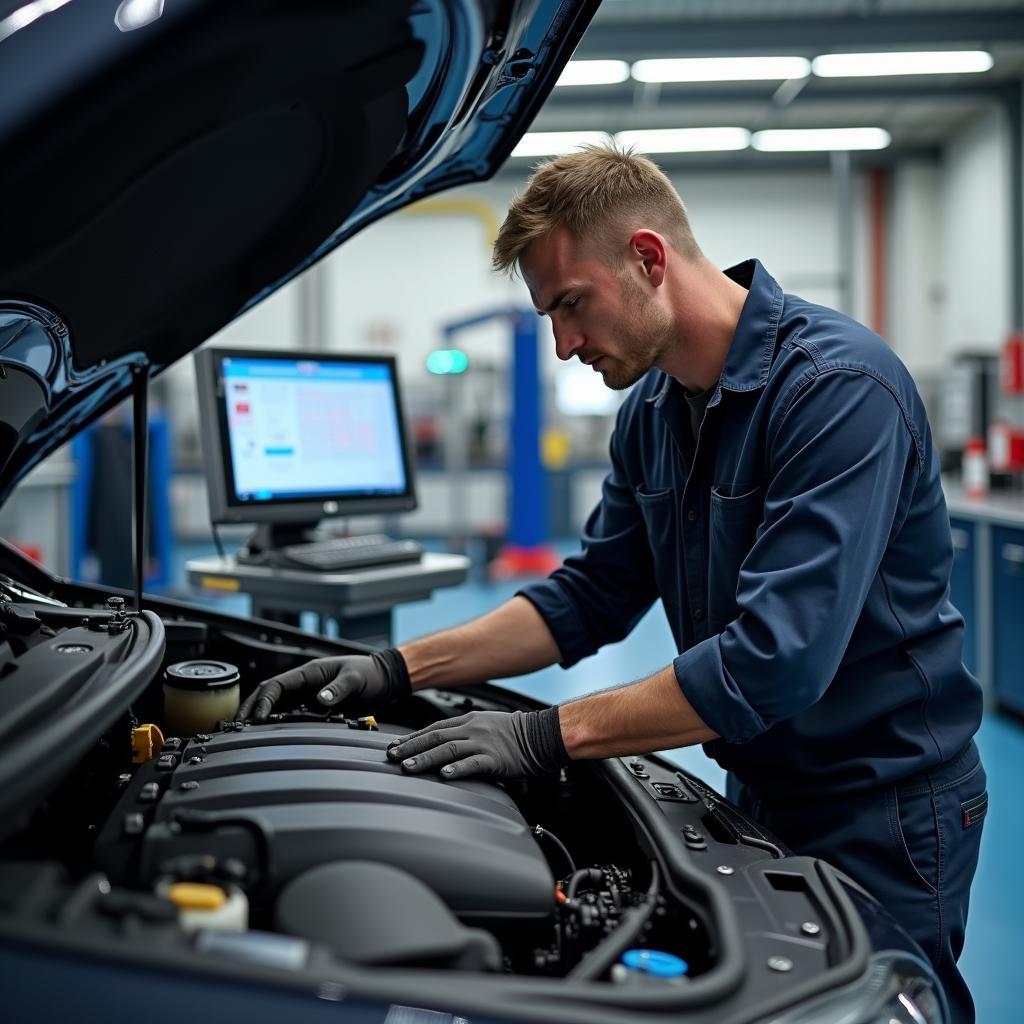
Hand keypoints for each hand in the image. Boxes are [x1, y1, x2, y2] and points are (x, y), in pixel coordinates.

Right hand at [237, 648, 409, 721]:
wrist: (383, 678)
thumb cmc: (369, 673)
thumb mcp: (355, 678)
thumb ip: (338, 689)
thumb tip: (321, 700)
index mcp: (309, 672)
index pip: (277, 685)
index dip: (263, 701)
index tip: (257, 719)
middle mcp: (304, 683)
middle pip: (269, 695)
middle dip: (251, 709)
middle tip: (236, 727)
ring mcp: (307, 695)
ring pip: (277, 706)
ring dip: (261, 718)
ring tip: (245, 735)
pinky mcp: (314, 707)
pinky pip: (291, 715)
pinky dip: (278, 724)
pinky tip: (270, 737)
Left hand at [385, 706, 567, 780]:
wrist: (542, 735)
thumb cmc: (515, 735)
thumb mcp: (486, 727)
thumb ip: (465, 735)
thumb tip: (443, 748)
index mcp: (469, 721)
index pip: (434, 729)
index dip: (412, 737)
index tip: (395, 746)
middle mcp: (472, 729)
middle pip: (435, 737)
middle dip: (411, 747)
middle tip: (392, 756)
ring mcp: (483, 743)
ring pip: (448, 749)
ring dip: (426, 758)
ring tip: (409, 766)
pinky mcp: (495, 759)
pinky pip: (473, 763)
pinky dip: (457, 769)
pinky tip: (444, 775)